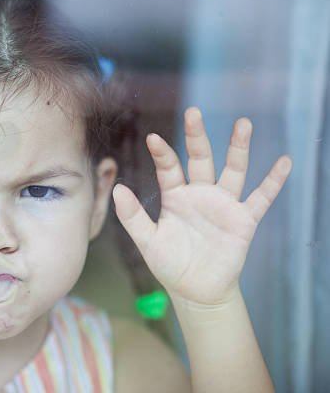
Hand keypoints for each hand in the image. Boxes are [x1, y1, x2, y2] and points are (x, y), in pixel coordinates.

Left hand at [113, 107, 291, 304]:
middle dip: (197, 136)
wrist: (195, 289)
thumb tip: (118, 190)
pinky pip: (261, 198)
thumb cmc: (169, 264)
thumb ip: (132, 216)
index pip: (169, 168)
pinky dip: (274, 181)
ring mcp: (223, 205)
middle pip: (200, 159)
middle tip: (193, 112)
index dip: (162, 154)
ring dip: (238, 148)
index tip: (152, 138)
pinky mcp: (243, 220)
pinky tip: (285, 161)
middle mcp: (200, 194)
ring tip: (243, 123)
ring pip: (232, 170)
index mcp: (175, 197)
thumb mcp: (147, 241)